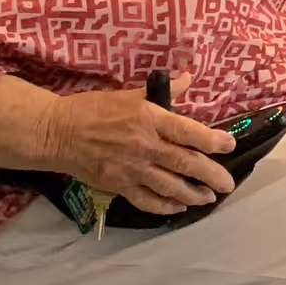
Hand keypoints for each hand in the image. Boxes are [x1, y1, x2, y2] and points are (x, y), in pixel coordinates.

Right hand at [45, 81, 234, 216]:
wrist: (56, 132)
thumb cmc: (92, 109)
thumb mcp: (129, 94)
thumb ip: (162, 90)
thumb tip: (187, 76)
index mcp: (149, 119)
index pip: (189, 132)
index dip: (213, 141)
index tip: (229, 146)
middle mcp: (145, 146)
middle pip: (186, 164)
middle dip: (211, 175)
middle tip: (228, 184)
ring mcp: (131, 169)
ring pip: (170, 187)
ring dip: (193, 194)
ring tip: (209, 198)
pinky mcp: (117, 185)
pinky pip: (147, 200)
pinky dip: (165, 207)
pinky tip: (178, 208)